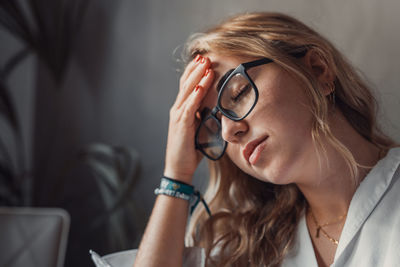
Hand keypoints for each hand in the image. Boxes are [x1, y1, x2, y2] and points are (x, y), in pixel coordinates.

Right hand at [164, 55, 213, 183]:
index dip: (195, 73)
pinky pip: (189, 106)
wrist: (179, 167)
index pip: (187, 86)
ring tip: (205, 64)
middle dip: (196, 69)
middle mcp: (177, 109)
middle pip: (186, 84)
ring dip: (197, 77)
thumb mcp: (199, 130)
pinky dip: (196, 94)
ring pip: (187, 91)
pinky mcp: (181, 124)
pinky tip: (202, 85)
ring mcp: (178, 116)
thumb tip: (217, 109)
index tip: (204, 61)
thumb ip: (204, 118)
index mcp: (182, 110)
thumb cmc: (190, 150)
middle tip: (205, 56)